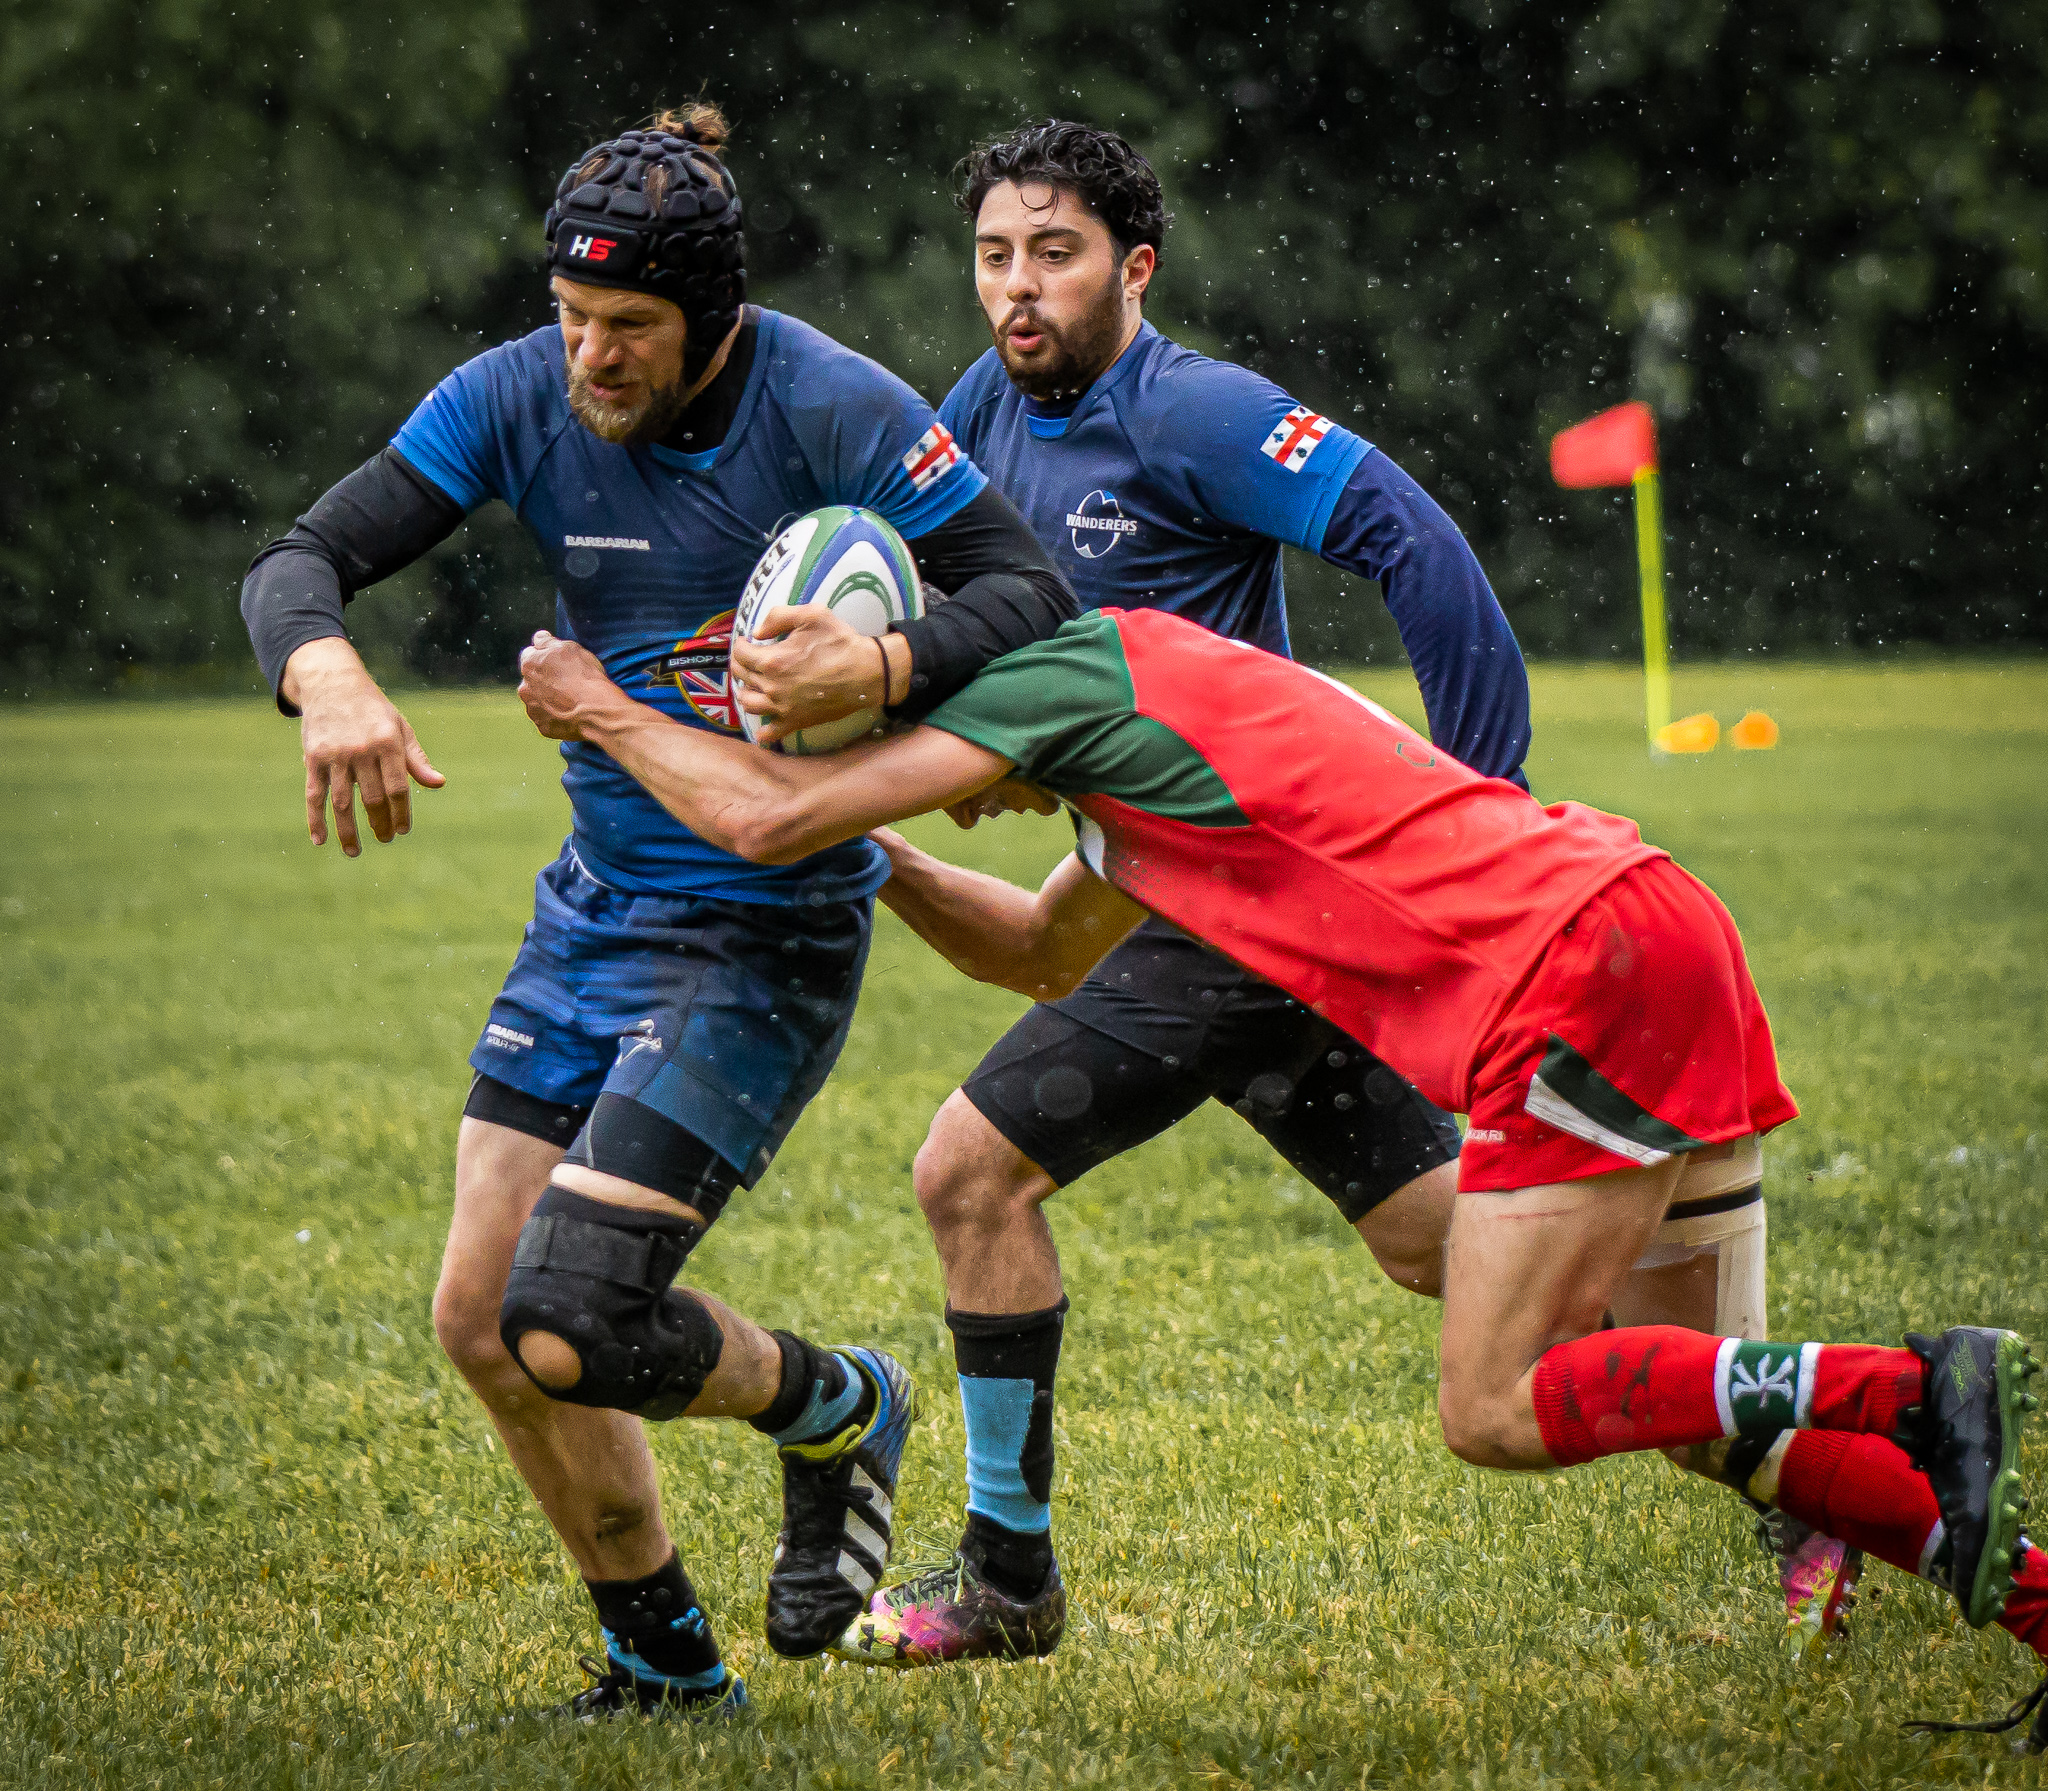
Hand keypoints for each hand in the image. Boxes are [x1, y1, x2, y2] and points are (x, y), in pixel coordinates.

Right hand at [283, 637, 443, 857]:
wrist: (333, 683)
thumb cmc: (373, 711)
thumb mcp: (400, 728)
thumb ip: (416, 758)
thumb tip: (439, 784)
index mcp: (388, 743)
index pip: (398, 788)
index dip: (401, 813)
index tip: (402, 830)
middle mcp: (362, 751)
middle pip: (372, 798)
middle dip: (380, 824)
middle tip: (385, 839)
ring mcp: (335, 755)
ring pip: (342, 802)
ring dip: (348, 831)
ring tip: (354, 852)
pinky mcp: (313, 758)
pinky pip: (314, 794)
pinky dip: (315, 819)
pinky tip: (320, 840)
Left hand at [518, 631, 626, 740]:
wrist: (597, 710)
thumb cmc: (585, 676)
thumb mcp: (569, 647)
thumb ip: (547, 641)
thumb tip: (539, 638)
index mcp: (529, 665)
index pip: (530, 655)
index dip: (545, 657)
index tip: (559, 663)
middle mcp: (525, 688)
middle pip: (532, 680)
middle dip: (544, 680)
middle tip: (567, 682)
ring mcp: (533, 710)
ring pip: (538, 700)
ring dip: (548, 699)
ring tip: (570, 699)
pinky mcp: (543, 727)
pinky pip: (547, 719)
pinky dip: (555, 716)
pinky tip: (571, 712)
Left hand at [730, 606, 907, 745]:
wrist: (866, 673)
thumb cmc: (841, 642)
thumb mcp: (812, 615)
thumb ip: (778, 616)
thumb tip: (757, 632)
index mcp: (773, 660)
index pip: (741, 653)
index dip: (740, 644)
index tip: (746, 641)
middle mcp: (772, 686)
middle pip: (742, 677)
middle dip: (740, 665)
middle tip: (747, 659)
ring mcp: (783, 707)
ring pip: (749, 703)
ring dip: (744, 692)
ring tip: (751, 686)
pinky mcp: (796, 721)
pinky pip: (771, 732)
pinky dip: (763, 731)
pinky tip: (762, 728)